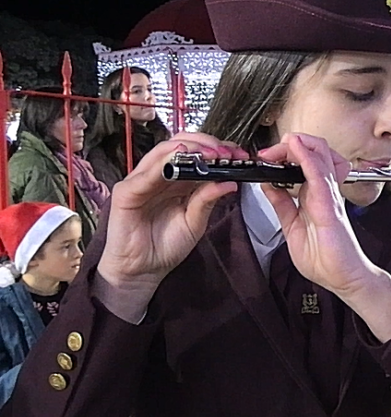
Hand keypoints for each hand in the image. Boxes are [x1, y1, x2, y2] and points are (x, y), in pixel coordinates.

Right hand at [97, 133, 247, 292]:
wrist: (141, 271)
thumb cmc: (164, 247)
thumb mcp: (195, 222)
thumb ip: (208, 201)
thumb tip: (230, 183)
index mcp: (177, 181)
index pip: (196, 153)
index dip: (218, 150)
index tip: (239, 154)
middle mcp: (159, 176)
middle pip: (181, 145)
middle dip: (207, 145)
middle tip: (227, 153)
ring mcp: (141, 181)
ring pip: (163, 152)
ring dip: (189, 148)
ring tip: (210, 153)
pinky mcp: (126, 192)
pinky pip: (145, 173)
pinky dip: (162, 161)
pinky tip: (178, 156)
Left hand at [258, 133, 383, 297]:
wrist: (343, 279)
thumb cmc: (326, 259)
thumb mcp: (292, 227)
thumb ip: (281, 204)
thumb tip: (268, 185)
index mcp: (313, 195)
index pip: (301, 162)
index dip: (283, 154)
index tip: (264, 159)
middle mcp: (323, 191)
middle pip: (313, 151)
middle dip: (289, 144)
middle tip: (269, 153)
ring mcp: (328, 196)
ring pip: (319, 154)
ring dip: (298, 145)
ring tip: (281, 146)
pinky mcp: (330, 205)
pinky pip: (319, 175)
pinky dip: (307, 158)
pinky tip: (296, 149)